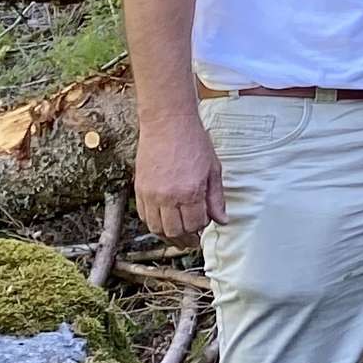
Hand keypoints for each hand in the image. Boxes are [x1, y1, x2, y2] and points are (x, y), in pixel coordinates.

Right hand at [134, 110, 225, 244]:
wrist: (168, 124)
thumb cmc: (194, 143)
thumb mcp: (213, 170)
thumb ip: (216, 199)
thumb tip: (222, 221)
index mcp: (190, 192)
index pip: (195, 224)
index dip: (201, 228)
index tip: (205, 225)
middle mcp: (168, 197)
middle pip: (174, 231)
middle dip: (185, 238)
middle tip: (192, 238)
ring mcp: (151, 194)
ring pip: (156, 228)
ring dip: (168, 234)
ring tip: (179, 234)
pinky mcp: (139, 190)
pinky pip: (144, 216)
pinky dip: (154, 223)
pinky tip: (164, 221)